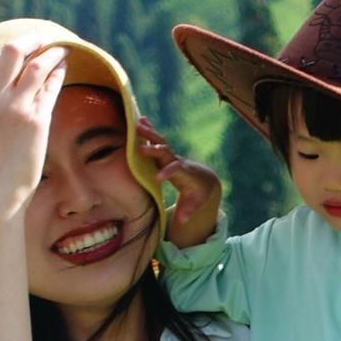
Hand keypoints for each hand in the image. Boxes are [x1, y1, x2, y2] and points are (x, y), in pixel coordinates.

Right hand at [0, 41, 67, 217]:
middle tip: (46, 40)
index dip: (12, 52)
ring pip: (36, 64)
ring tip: (63, 50)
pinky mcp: (34, 120)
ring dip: (52, 53)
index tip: (27, 49)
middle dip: (32, 41)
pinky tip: (64, 68)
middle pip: (12, 51)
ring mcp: (13, 108)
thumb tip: (6, 88)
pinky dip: (58, 72)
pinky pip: (50, 86)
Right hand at [136, 118, 222, 246]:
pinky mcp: (165, 153)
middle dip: (154, 150)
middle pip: (166, 151)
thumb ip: (189, 211)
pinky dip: (148, 130)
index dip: (167, 172)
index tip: (157, 178)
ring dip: (149, 134)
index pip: (176, 170)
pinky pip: (155, 140)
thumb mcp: (195, 204)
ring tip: (136, 124)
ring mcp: (170, 155)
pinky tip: (139, 119)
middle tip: (141, 148)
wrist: (204, 179)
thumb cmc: (198, 193)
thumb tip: (183, 221)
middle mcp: (177, 160)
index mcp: (183, 173)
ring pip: (160, 142)